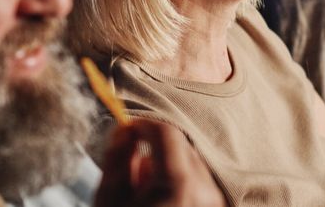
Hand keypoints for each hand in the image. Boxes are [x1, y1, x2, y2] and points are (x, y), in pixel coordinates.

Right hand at [94, 119, 225, 206]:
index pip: (167, 133)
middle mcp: (205, 193)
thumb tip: (126, 129)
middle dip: (156, 148)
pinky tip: (162, 203)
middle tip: (131, 167)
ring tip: (145, 194)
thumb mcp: (109, 199)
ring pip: (193, 163)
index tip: (127, 130)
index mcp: (178, 185)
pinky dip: (180, 182)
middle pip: (182, 146)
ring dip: (169, 165)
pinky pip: (200, 182)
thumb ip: (118, 158)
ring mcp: (215, 204)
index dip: (144, 126)